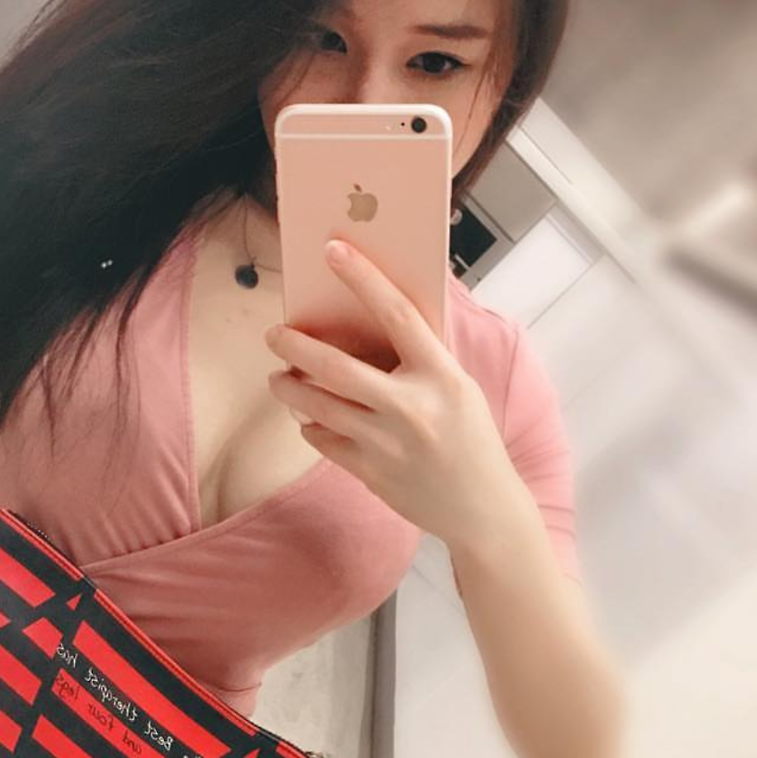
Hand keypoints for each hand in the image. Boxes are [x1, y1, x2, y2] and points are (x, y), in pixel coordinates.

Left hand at [262, 237, 523, 546]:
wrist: (482, 508)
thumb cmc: (471, 439)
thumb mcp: (457, 388)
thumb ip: (420, 360)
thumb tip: (371, 323)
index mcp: (441, 376)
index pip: (397, 314)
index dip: (363, 278)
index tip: (333, 250)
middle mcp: (412, 407)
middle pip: (337, 368)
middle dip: (296, 346)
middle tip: (274, 334)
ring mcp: (388, 444)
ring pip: (319, 407)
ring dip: (290, 388)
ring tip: (279, 378)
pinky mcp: (371, 474)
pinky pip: (324, 441)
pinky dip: (311, 426)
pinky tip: (309, 418)